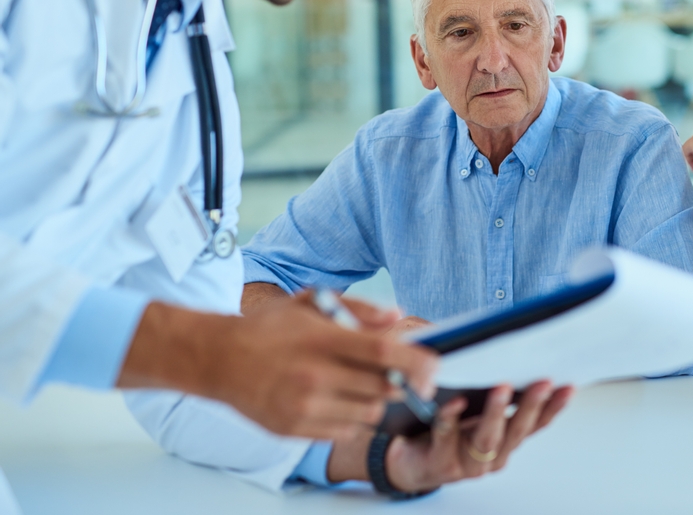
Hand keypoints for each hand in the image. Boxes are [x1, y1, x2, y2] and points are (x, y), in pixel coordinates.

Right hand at [119, 293, 437, 440]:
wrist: (218, 359)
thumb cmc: (270, 327)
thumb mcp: (311, 302)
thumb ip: (358, 308)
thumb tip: (397, 318)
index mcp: (320, 339)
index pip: (382, 354)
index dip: (415, 362)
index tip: (433, 364)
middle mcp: (313, 375)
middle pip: (382, 389)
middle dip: (401, 383)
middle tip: (402, 374)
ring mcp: (302, 407)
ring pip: (368, 414)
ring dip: (377, 401)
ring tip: (363, 384)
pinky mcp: (293, 430)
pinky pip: (344, 431)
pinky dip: (352, 417)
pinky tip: (339, 399)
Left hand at [385, 381, 573, 492]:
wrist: (411, 459)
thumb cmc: (448, 428)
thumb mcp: (478, 410)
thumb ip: (497, 391)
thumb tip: (512, 351)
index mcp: (506, 439)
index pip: (537, 423)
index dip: (554, 406)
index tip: (569, 385)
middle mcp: (493, 454)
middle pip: (517, 430)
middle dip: (531, 405)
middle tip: (542, 381)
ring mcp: (468, 462)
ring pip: (488, 438)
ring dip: (497, 412)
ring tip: (501, 388)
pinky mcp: (440, 462)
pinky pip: (447, 436)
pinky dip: (452, 418)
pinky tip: (456, 402)